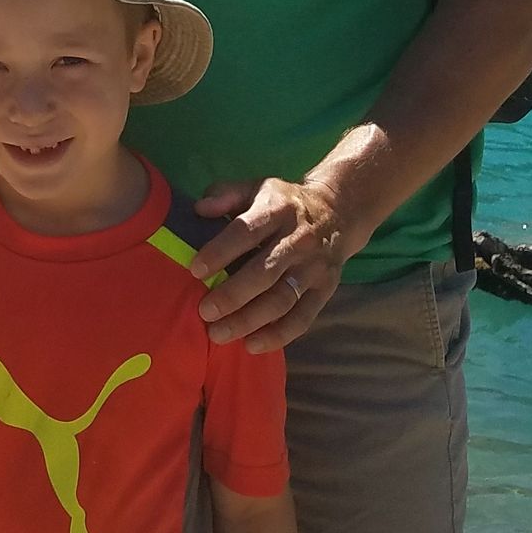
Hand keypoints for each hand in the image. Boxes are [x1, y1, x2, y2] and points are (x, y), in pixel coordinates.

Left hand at [193, 175, 346, 348]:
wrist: (336, 211)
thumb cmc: (283, 203)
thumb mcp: (256, 187)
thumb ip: (225, 195)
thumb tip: (199, 210)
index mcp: (277, 210)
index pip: (246, 231)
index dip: (220, 252)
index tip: (195, 270)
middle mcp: (298, 240)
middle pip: (264, 272)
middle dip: (232, 295)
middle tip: (204, 311)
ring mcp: (313, 268)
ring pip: (281, 300)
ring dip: (249, 321)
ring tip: (218, 334)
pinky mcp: (325, 289)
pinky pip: (302, 318)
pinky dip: (277, 335)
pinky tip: (251, 344)